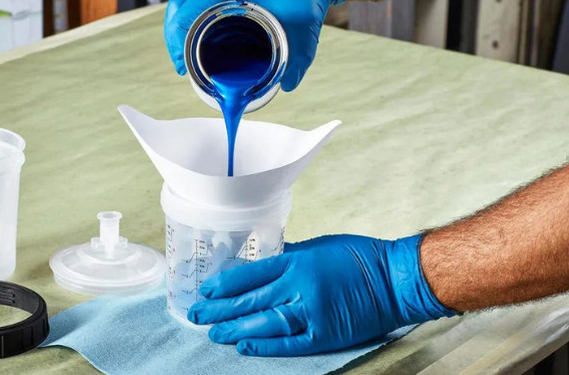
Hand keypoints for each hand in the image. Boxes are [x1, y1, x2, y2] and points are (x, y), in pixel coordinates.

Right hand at [164, 0, 349, 91]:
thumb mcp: (305, 27)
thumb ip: (298, 59)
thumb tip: (286, 86)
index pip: (189, 10)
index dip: (179, 41)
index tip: (184, 66)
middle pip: (178, 6)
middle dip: (173, 38)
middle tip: (181, 66)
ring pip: (183, 3)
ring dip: (178, 30)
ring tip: (185, 58)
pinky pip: (194, 2)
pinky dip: (189, 22)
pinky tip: (195, 41)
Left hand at [187, 234, 455, 356]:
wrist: (396, 280)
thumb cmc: (359, 257)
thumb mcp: (318, 246)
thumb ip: (289, 257)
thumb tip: (261, 263)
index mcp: (297, 262)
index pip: (250, 274)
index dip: (225, 284)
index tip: (206, 289)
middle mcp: (299, 287)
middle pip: (251, 300)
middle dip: (220, 309)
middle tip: (197, 314)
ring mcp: (312, 313)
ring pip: (264, 322)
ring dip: (236, 329)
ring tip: (214, 334)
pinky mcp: (325, 334)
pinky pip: (290, 342)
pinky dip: (266, 345)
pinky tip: (245, 347)